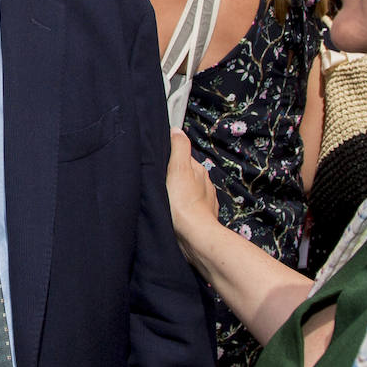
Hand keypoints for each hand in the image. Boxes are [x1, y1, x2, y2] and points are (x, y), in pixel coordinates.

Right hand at [166, 129, 219, 244]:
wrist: (194, 236)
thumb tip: (177, 130)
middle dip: (175, 179)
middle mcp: (205, 184)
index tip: (160, 166)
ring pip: (188, 193)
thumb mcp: (177, 168)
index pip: (183, 158)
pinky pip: (191, 209)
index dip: (170, 161)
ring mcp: (206, 201)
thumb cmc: (183, 204)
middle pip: (186, 176)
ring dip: (180, 195)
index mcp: (198, 170)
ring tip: (166, 200)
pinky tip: (174, 213)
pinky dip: (183, 210)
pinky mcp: (202, 217)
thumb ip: (179, 146)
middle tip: (160, 185)